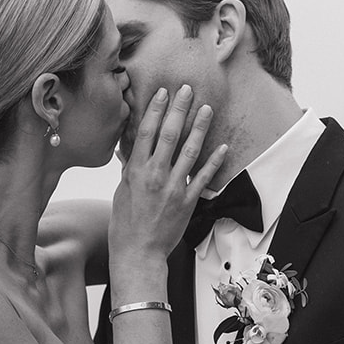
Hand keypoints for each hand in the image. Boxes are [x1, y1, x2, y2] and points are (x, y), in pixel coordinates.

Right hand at [110, 85, 226, 266]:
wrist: (138, 252)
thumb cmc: (125, 224)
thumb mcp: (122, 191)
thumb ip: (130, 168)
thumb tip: (130, 149)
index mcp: (136, 171)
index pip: (146, 132)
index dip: (155, 109)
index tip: (163, 92)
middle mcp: (155, 175)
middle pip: (169, 134)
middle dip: (179, 109)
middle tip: (188, 90)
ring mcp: (173, 188)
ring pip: (189, 151)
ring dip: (199, 128)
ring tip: (207, 109)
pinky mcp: (188, 201)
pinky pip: (203, 177)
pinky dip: (214, 161)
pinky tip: (222, 147)